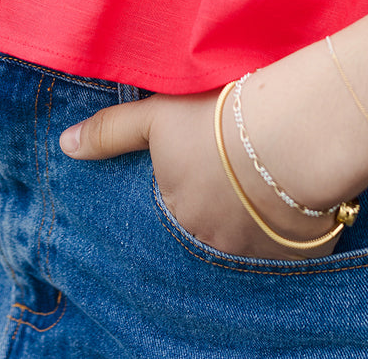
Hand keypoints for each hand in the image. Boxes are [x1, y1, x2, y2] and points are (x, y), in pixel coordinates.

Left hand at [59, 47, 367, 259]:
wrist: (292, 132)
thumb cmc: (219, 117)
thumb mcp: (157, 115)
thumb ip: (111, 132)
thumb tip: (65, 146)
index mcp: (177, 214)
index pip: (174, 208)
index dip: (188, 183)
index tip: (202, 162)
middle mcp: (214, 244)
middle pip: (211, 226)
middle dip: (219, 204)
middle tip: (233, 170)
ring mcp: (259, 253)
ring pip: (251, 237)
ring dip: (254, 215)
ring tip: (266, 175)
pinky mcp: (302, 251)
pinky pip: (293, 244)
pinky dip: (291, 224)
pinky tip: (296, 191)